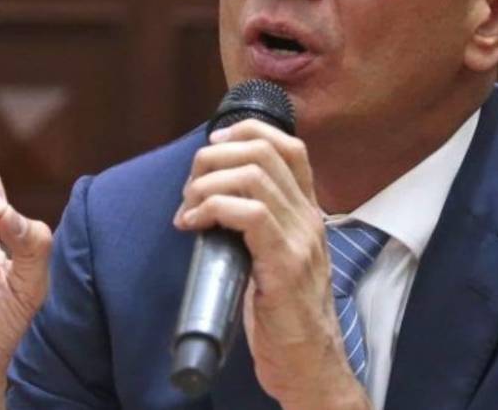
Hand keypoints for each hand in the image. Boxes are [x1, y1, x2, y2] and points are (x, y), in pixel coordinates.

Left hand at [174, 120, 371, 409]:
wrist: (310, 366)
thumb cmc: (283, 317)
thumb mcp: (274, 259)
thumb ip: (257, 228)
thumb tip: (212, 202)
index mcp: (307, 213)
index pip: (289, 146)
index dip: (246, 131)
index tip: (212, 147)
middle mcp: (308, 219)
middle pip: (263, 151)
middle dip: (213, 158)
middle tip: (189, 188)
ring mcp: (300, 240)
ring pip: (252, 176)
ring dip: (206, 184)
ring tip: (187, 209)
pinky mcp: (285, 266)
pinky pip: (249, 215)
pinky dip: (212, 209)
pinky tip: (193, 225)